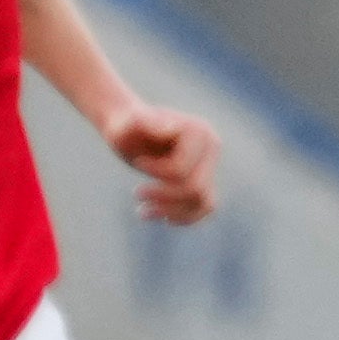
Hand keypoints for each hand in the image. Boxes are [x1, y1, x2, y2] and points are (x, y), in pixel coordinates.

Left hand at [97, 92, 220, 226]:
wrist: (131, 131)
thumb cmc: (126, 127)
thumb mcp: (128, 125)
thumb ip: (143, 122)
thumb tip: (169, 130)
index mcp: (199, 131)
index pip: (181, 169)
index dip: (156, 172)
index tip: (138, 162)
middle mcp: (212, 146)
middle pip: (195, 188)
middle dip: (163, 195)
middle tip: (137, 193)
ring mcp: (211, 165)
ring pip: (203, 202)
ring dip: (172, 211)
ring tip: (142, 211)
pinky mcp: (205, 180)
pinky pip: (204, 208)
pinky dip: (183, 217)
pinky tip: (159, 216)